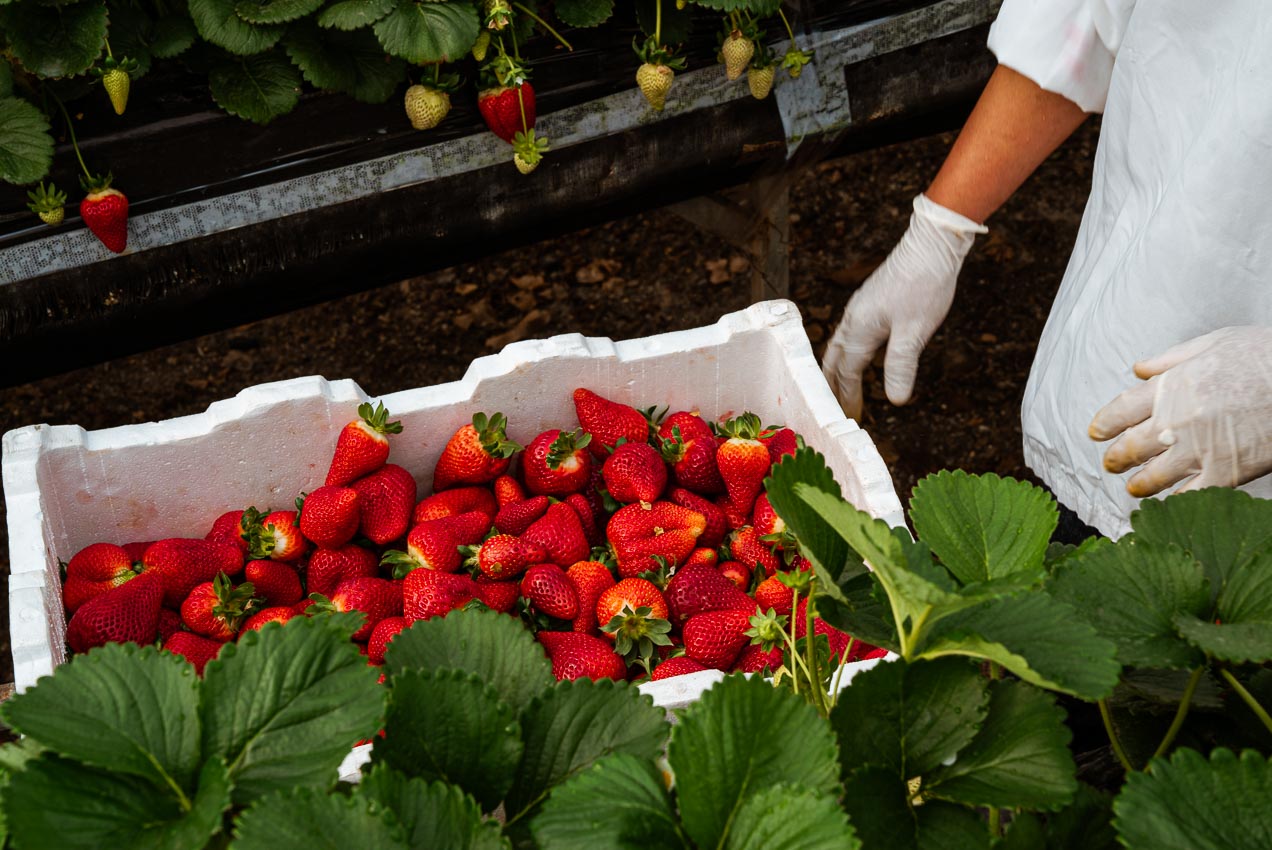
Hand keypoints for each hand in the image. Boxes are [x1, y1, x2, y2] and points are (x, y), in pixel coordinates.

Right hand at [822, 194, 986, 419]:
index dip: (849, 395)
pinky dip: (847, 353)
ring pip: (840, 345)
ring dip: (838, 369)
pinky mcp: (871, 300)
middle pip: (834, 359)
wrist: (932, 244)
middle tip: (835, 408)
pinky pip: (849, 334)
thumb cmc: (925, 285)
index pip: (848, 371)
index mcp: (860, 328)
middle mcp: (854, 318)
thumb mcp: (915, 331)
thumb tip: (894, 400)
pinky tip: (860, 355)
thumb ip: (901, 365)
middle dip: (833, 385)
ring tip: (839, 387)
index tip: (852, 417)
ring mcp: (860, 307)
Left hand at [1089, 326, 1271, 495]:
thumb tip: (1138, 369)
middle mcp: (1177, 420)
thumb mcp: (1214, 343)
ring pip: (1154, 476)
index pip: (1121, 409)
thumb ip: (1170, 359)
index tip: (1097, 433)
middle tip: (1110, 464)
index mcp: (1171, 387)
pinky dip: (1177, 501)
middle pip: (1132, 446)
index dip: (1105, 423)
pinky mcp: (1226, 472)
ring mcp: (1200, 449)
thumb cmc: (1264, 355)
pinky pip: (1190, 494)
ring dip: (1139, 484)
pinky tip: (1172, 502)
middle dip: (1116, 457)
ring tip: (1134, 487)